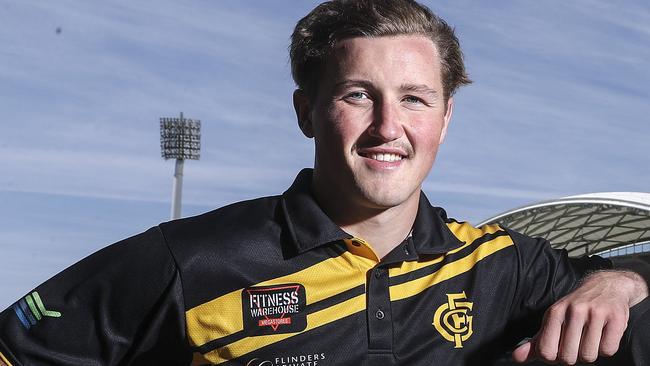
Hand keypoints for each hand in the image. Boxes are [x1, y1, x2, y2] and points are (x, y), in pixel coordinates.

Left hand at [512, 270, 647, 364]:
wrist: (606, 287)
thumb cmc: (575, 309)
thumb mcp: (553, 321)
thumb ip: (536, 341)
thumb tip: (516, 357)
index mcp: (554, 313)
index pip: (546, 351)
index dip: (554, 358)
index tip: (559, 349)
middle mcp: (574, 311)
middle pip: (568, 357)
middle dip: (573, 356)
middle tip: (578, 343)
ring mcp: (595, 313)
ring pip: (589, 356)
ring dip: (590, 353)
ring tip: (591, 338)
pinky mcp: (616, 317)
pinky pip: (608, 350)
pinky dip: (607, 348)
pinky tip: (604, 334)